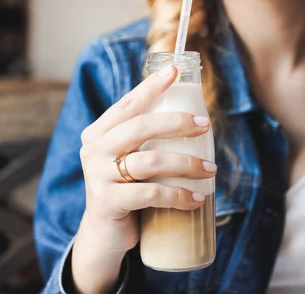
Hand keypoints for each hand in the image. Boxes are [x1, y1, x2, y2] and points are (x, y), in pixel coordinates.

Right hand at [77, 64, 216, 253]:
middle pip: (140, 127)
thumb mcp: (128, 158)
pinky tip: (197, 198)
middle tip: (205, 126)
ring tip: (210, 169)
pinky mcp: (108, 202)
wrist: (104, 233)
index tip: (174, 70)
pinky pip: (151, 194)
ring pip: (151, 162)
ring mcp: (98, 176)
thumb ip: (144, 138)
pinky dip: (179, 196)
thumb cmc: (125, 188)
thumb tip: (191, 115)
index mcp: (98, 133)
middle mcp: (94, 150)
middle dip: (177, 123)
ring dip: (187, 164)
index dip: (151, 87)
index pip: (127, 104)